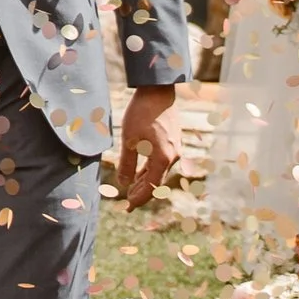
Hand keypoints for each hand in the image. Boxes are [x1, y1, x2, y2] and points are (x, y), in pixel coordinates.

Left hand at [115, 85, 178, 207]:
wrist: (157, 91)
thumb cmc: (141, 113)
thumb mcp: (129, 140)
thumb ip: (127, 164)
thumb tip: (123, 184)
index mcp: (163, 158)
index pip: (152, 187)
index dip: (139, 199)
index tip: (128, 207)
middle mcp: (173, 156)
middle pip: (157, 183)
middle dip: (142, 194)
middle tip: (128, 205)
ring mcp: (174, 149)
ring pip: (159, 173)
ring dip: (146, 183)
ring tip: (132, 191)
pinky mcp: (172, 142)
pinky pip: (161, 163)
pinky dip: (150, 171)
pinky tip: (140, 175)